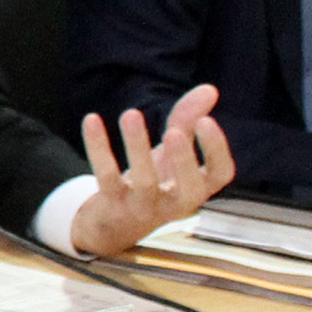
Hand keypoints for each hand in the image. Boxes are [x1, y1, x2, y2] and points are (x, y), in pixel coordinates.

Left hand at [67, 84, 238, 257]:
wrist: (117, 222)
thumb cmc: (157, 180)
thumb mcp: (173, 151)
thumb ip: (189, 120)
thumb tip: (209, 89)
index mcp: (198, 188)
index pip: (220, 174)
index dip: (216, 149)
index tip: (206, 120)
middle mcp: (177, 202)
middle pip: (188, 188)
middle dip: (182, 160)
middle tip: (174, 131)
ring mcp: (145, 206)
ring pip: (144, 180)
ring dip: (137, 147)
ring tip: (130, 114)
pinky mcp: (113, 203)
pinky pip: (106, 176)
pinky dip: (98, 148)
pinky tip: (91, 119)